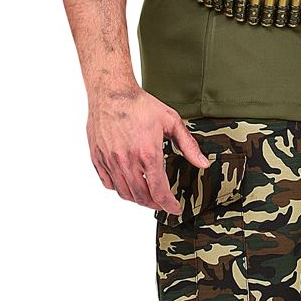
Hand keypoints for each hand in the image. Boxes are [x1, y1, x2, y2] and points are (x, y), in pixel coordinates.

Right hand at [85, 84, 209, 213]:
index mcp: (147, 153)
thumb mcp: (171, 121)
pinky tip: (128, 184)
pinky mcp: (97, 157)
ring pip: (124, 192)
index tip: (175, 208)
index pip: (158, 191)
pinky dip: (119, 188)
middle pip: (141, 196)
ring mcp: (110, 160)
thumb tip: (203, 163)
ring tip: (147, 195)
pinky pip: (107, 182)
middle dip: (154, 204)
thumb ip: (188, 145)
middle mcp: (127, 161)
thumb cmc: (140, 104)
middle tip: (162, 202)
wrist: (111, 91)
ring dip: (137, 198)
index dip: (168, 204)